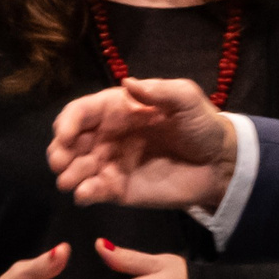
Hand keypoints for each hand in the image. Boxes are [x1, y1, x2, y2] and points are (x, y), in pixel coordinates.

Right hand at [48, 78, 236, 209]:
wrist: (220, 163)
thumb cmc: (201, 125)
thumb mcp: (185, 99)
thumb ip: (159, 91)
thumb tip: (127, 83)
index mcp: (117, 109)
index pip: (81, 112)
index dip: (68, 122)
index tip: (66, 136)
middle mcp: (107, 136)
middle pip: (70, 142)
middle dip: (58, 151)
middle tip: (60, 162)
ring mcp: (111, 163)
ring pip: (76, 168)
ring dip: (67, 174)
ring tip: (69, 181)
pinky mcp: (118, 189)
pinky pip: (93, 191)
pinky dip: (84, 193)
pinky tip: (85, 195)